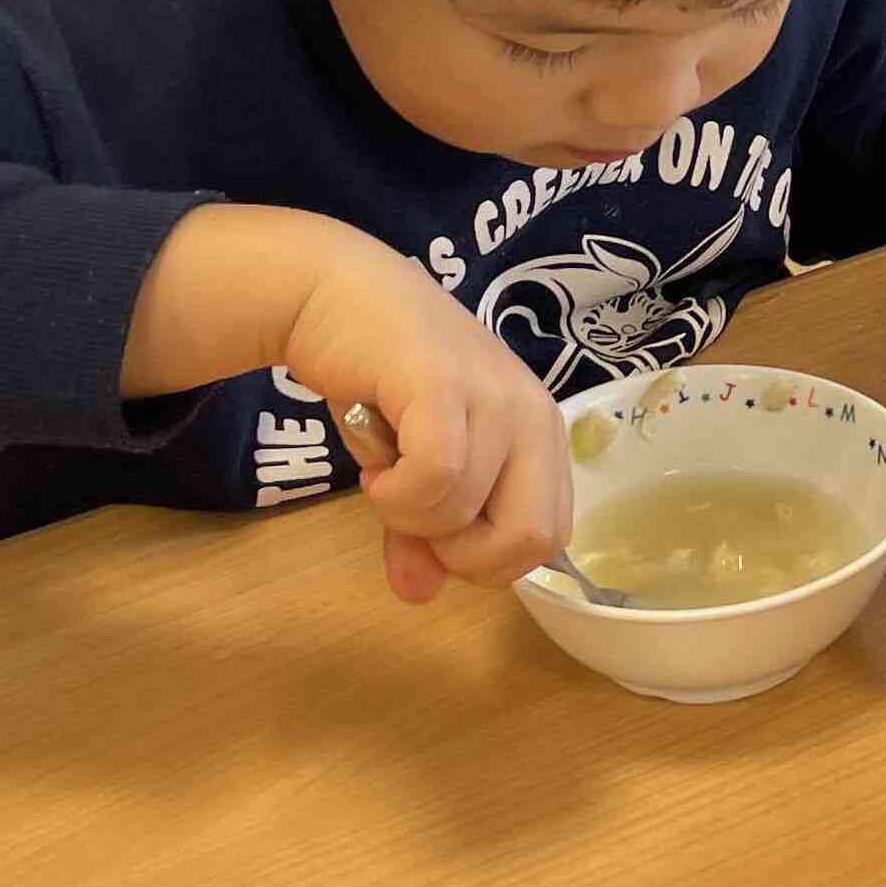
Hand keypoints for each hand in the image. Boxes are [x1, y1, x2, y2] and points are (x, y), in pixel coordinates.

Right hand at [278, 233, 571, 602]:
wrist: (335, 292)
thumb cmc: (384, 381)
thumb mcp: (411, 466)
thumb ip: (423, 531)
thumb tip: (419, 594)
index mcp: (542, 435)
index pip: (550, 537)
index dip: (488, 559)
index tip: (437, 530)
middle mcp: (533, 413)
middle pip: (533, 538)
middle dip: (464, 555)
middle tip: (415, 517)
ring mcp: (494, 395)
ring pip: (467, 512)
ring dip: (409, 514)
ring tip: (386, 470)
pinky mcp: (443, 384)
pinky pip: (435, 478)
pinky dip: (395, 494)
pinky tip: (377, 465)